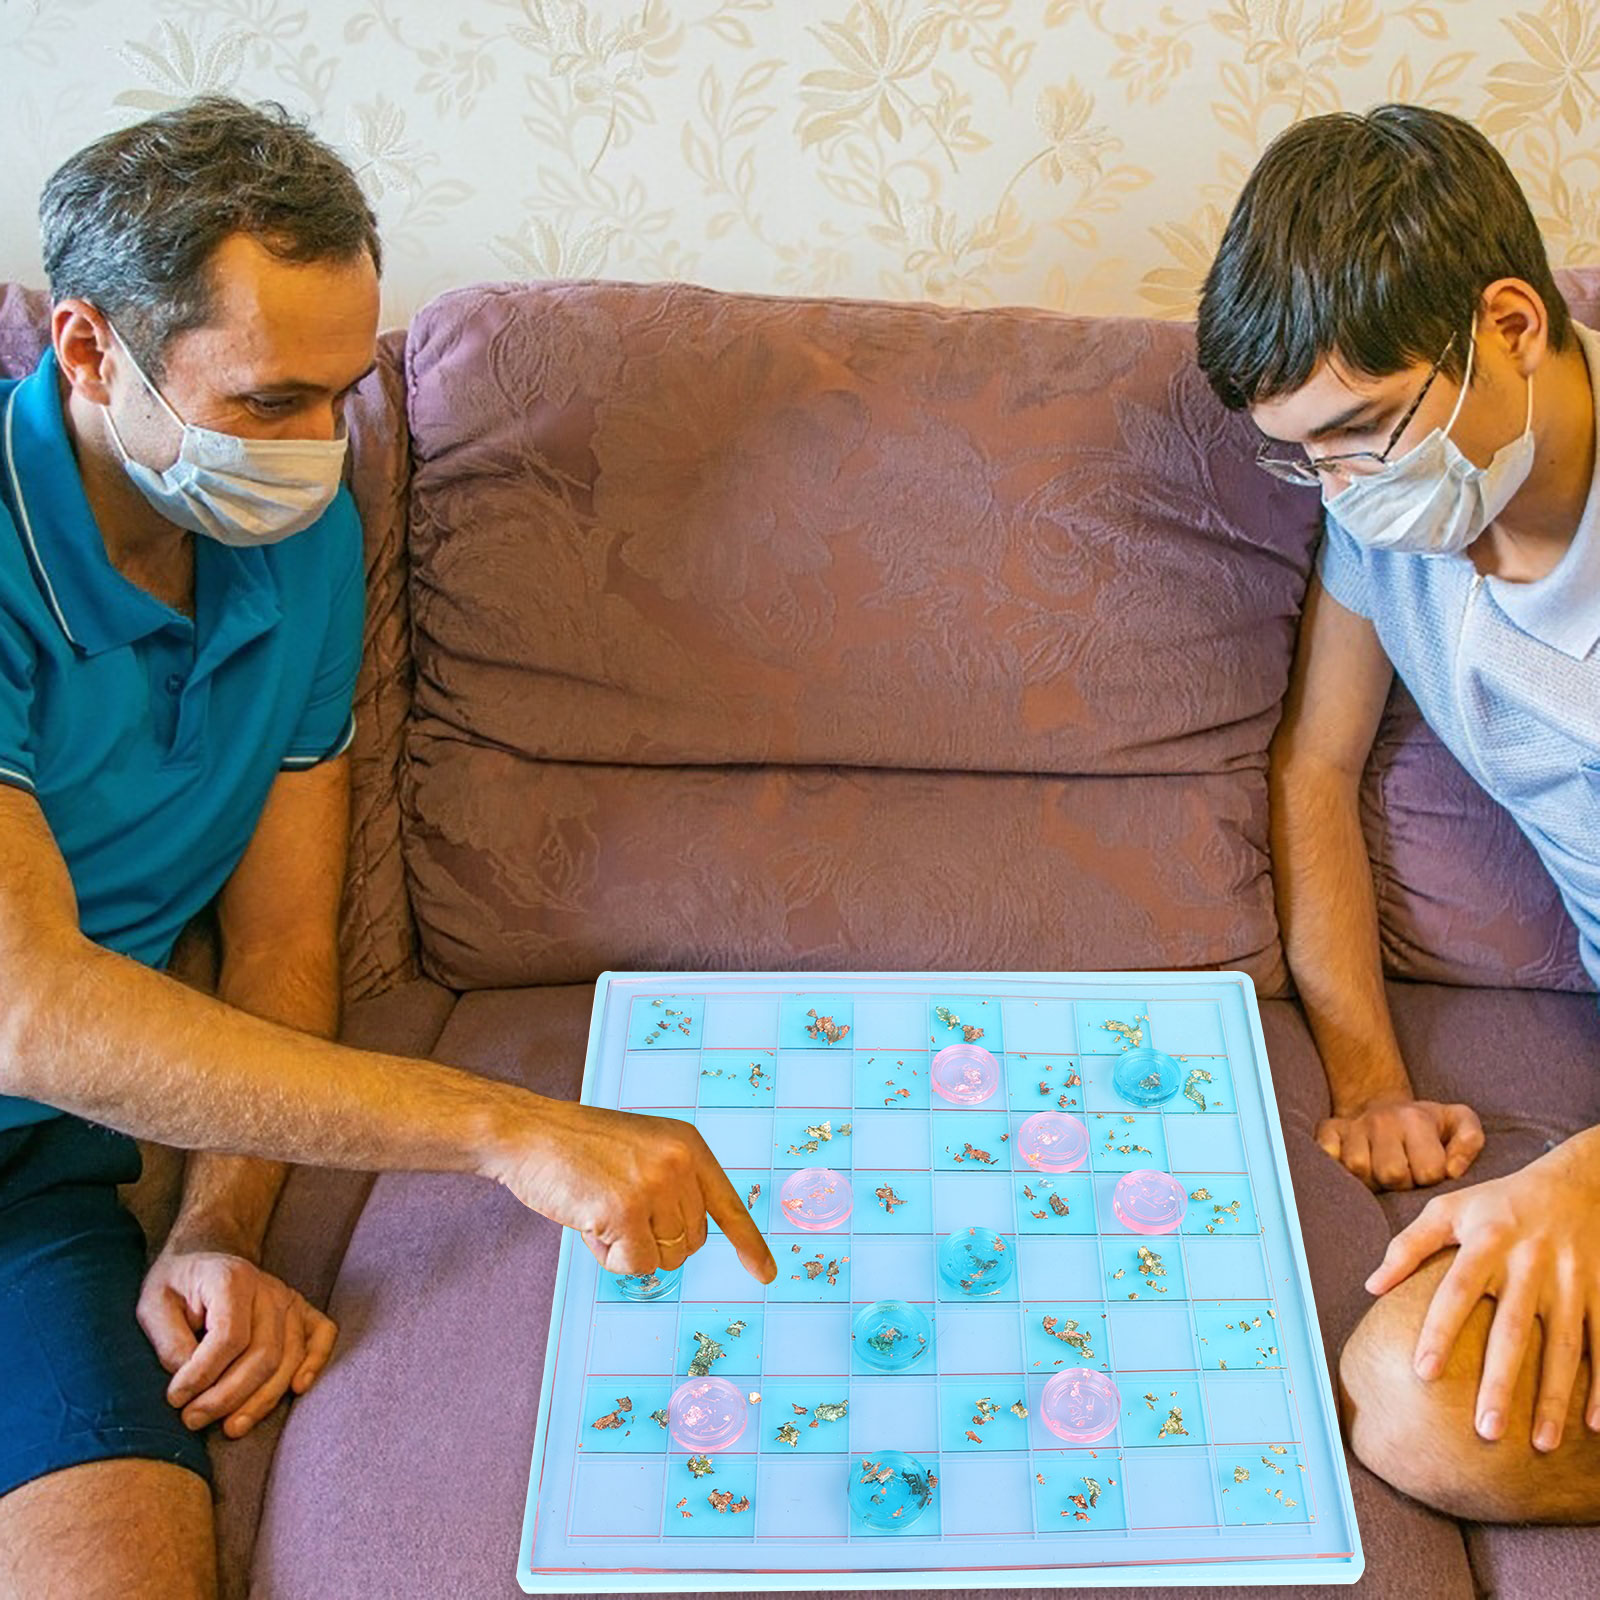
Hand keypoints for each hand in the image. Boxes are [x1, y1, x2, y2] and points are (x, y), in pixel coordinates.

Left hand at [137, 1248, 337, 1438]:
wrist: (203, 1256)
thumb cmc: (176, 1286)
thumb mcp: (153, 1305)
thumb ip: (169, 1342)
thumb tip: (189, 1383)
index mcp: (231, 1280)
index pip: (229, 1337)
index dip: (203, 1374)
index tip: (174, 1399)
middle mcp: (267, 1289)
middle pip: (263, 1353)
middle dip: (228, 1396)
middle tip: (192, 1420)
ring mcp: (289, 1299)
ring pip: (289, 1357)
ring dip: (262, 1399)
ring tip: (230, 1427)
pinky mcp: (301, 1311)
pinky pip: (322, 1336)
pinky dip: (315, 1363)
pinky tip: (297, 1389)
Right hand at [489, 1099, 776, 1283]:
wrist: (530, 1132)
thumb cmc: (577, 1148)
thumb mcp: (641, 1151)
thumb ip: (670, 1184)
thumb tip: (687, 1242)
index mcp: (688, 1144)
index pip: (728, 1203)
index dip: (748, 1243)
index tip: (765, 1275)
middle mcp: (679, 1162)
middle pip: (692, 1242)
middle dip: (654, 1241)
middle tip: (615, 1208)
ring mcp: (655, 1185)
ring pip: (665, 1258)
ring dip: (628, 1249)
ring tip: (599, 1209)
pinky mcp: (626, 1210)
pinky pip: (634, 1265)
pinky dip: (609, 1257)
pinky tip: (589, 1222)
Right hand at [1316, 1094, 1483, 1190]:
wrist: (1386, 1104)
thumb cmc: (1427, 1123)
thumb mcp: (1459, 1122)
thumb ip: (1470, 1141)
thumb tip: (1453, 1170)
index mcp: (1416, 1119)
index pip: (1428, 1172)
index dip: (1430, 1178)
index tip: (1428, 1169)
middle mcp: (1381, 1120)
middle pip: (1391, 1174)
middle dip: (1402, 1183)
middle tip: (1404, 1174)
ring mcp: (1353, 1125)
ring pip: (1358, 1169)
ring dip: (1372, 1179)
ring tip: (1381, 1172)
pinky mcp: (1329, 1130)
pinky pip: (1327, 1154)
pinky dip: (1335, 1164)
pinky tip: (1354, 1166)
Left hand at [1364, 1127, 1599, 1451]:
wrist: (1576, 1183)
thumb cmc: (1498, 1203)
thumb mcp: (1448, 1210)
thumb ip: (1407, 1247)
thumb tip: (1371, 1286)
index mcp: (1487, 1241)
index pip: (1457, 1290)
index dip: (1439, 1330)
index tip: (1422, 1373)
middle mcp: (1530, 1263)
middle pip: (1513, 1329)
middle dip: (1501, 1381)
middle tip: (1486, 1431)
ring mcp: (1571, 1280)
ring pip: (1565, 1346)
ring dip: (1555, 1397)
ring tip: (1540, 1444)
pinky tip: (1594, 1426)